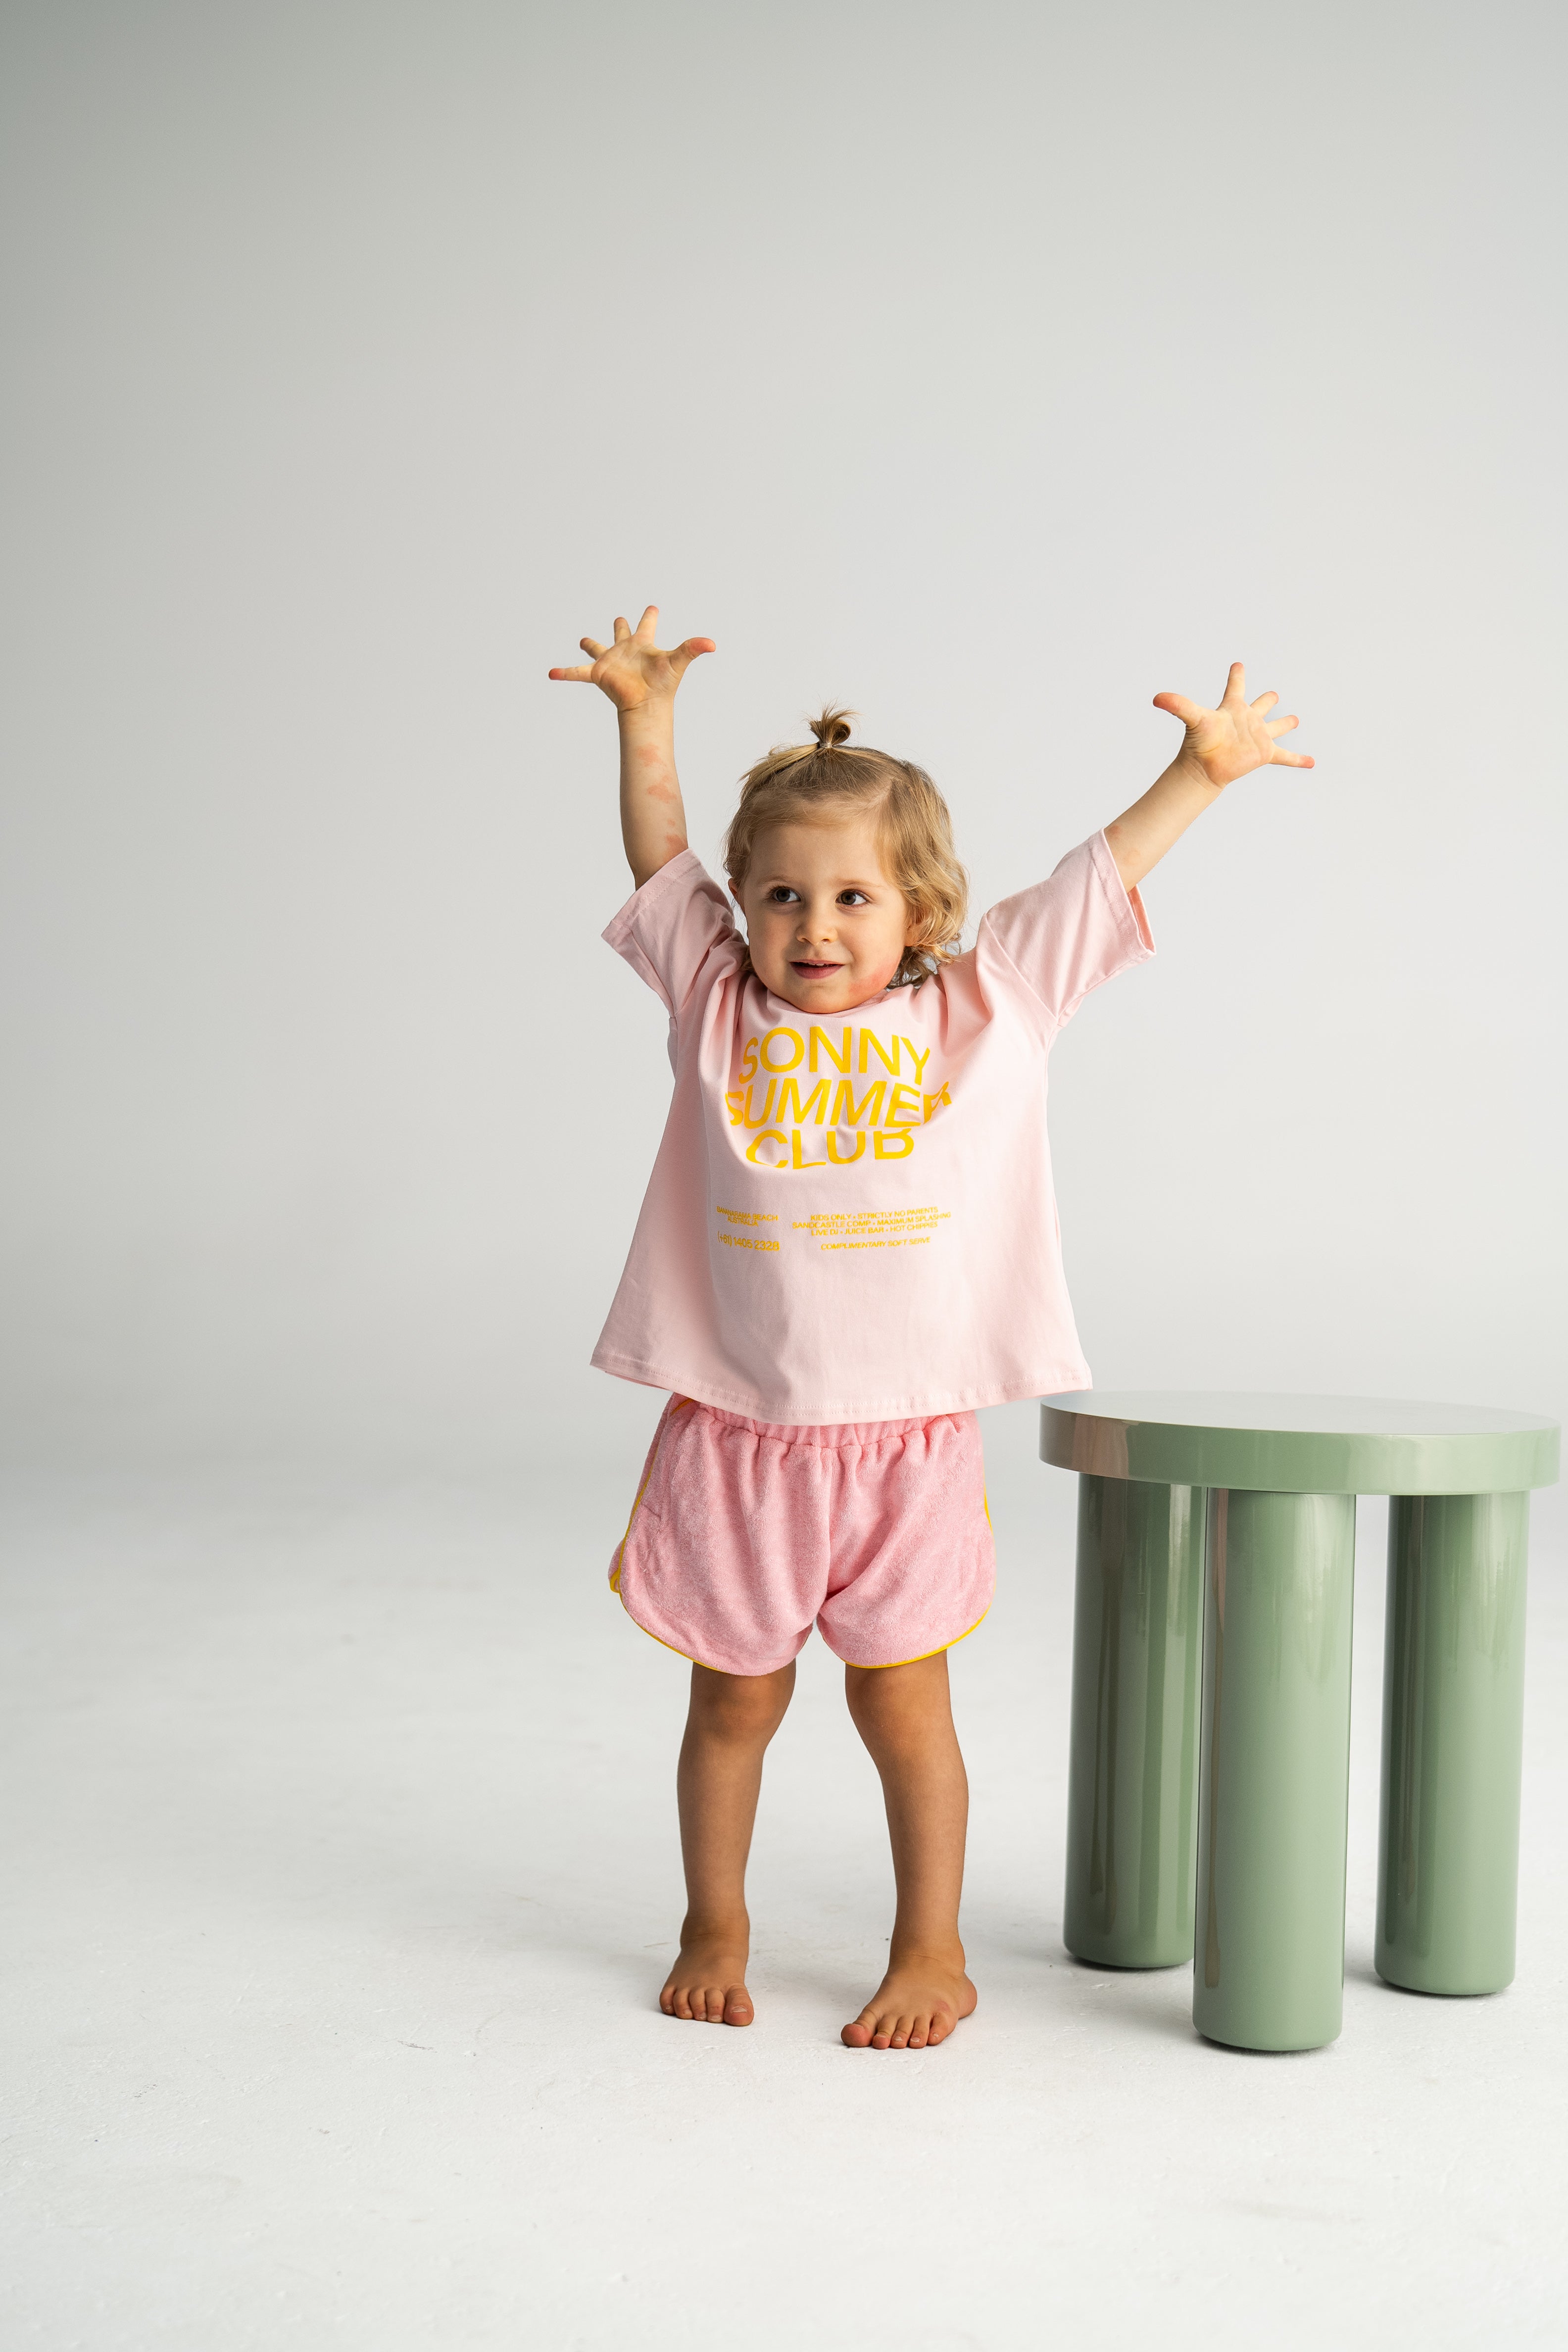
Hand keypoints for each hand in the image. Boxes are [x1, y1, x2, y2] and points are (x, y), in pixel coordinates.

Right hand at [548, 605, 714, 712]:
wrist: (647, 706)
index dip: (649, 616)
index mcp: (643, 645)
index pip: (647, 625)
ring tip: (584, 640)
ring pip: (597, 649)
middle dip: (621, 626)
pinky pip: (577, 672)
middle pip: (622, 634)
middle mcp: (626, 651)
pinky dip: (564, 673)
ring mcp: (611, 662)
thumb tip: (713, 644)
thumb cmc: (663, 685)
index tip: (652, 608)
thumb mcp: (677, 661)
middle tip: (620, 619)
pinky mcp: (599, 674)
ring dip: (590, 644)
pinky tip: (551, 673)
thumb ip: (693, 649)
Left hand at [1153, 662, 1312, 788]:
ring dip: (1285, 724)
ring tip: (1295, 720)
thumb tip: (1156, 697)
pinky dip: (1299, 760)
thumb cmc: (1199, 744)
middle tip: (1272, 694)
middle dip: (1267, 700)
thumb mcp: (1193, 719)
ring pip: (1276, 727)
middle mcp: (1247, 720)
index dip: (1237, 676)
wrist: (1205, 769)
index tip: (1237, 665)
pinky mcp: (1265, 753)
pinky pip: (1286, 756)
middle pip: (1260, 706)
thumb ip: (1178, 705)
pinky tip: (1311, 762)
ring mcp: (1258, 737)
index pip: (1236, 687)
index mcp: (1232, 709)